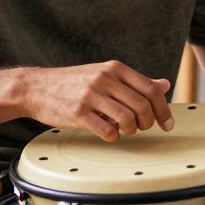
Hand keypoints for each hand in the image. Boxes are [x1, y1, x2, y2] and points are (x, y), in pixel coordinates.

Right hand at [20, 61, 174, 141]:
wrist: (36, 87)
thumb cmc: (74, 82)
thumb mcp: (105, 74)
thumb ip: (134, 81)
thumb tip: (164, 85)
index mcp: (114, 68)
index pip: (150, 89)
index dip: (163, 109)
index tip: (167, 124)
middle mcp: (104, 78)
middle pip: (142, 105)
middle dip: (147, 122)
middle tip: (141, 128)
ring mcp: (90, 95)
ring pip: (127, 118)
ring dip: (131, 130)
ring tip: (124, 130)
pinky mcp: (78, 112)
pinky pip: (107, 130)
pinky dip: (113, 136)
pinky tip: (108, 133)